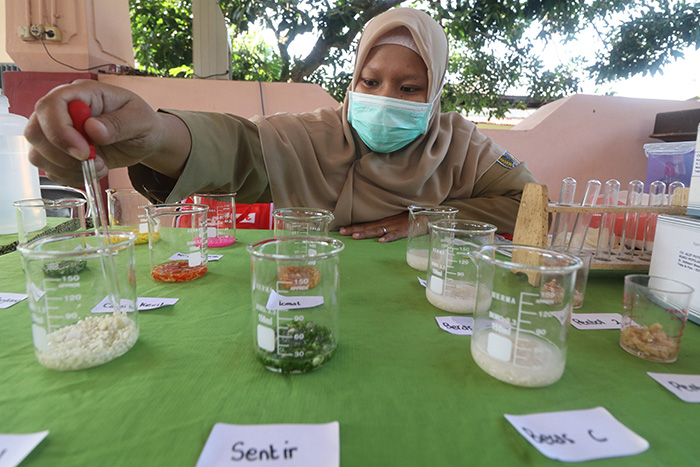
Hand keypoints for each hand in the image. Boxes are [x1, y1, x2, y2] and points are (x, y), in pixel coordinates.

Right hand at [24, 80, 190, 186]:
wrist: (144, 138)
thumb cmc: (142, 123)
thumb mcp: (140, 120)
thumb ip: (119, 123)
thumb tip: (93, 129)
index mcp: (81, 94)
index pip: (50, 106)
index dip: (60, 131)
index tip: (83, 151)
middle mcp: (62, 111)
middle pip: (35, 131)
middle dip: (61, 155)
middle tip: (95, 162)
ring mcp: (58, 132)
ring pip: (38, 153)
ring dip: (67, 168)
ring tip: (100, 167)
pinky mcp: (60, 153)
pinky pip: (50, 169)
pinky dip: (70, 177)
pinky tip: (93, 172)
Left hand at [338, 212, 407, 241]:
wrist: (427, 214)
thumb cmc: (412, 217)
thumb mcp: (396, 220)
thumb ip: (387, 226)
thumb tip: (376, 234)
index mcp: (384, 221)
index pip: (366, 224)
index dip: (353, 227)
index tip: (340, 229)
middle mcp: (386, 223)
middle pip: (367, 227)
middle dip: (354, 230)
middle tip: (341, 232)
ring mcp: (395, 226)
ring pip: (378, 230)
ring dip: (366, 233)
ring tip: (355, 236)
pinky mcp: (405, 230)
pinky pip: (396, 234)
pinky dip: (388, 237)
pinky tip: (381, 241)